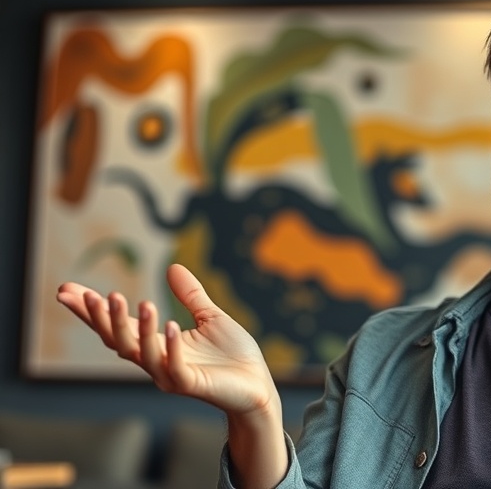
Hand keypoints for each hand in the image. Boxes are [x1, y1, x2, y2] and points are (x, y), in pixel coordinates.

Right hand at [56, 264, 278, 416]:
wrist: (259, 387)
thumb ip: (190, 296)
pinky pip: (176, 367)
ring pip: (143, 354)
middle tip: (90, 296)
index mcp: (158, 345)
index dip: (92, 311)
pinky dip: (172, 347)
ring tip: (137, 301)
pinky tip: (171, 325)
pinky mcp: (193, 385)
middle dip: (102, 320)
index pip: (117, 327)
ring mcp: (173, 375)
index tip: (67, 290)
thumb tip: (172, 267)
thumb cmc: (234, 357)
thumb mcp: (210, 318)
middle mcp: (158, 362)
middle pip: (119, 341)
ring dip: (138, 328)